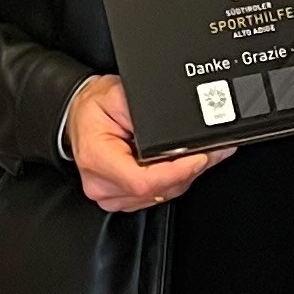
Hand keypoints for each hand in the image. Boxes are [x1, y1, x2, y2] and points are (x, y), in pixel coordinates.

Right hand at [65, 75, 233, 212]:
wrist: (78, 115)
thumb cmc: (94, 106)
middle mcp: (103, 185)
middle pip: (158, 189)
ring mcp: (112, 196)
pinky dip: (174, 180)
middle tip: (216, 150)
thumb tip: (177, 126)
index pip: (142, 181)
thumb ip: (146, 113)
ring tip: (205, 153)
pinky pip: (157, 195)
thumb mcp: (118, 95)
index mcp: (97, 159)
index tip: (200, 157)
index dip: (176, 173)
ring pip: (161, 194)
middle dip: (190, 170)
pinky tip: (185, 164)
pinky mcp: (122, 198)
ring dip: (185, 176)